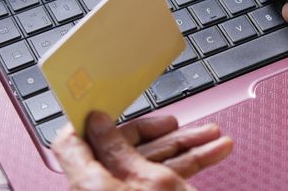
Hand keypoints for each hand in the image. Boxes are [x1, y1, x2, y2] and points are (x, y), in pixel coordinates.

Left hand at [52, 112, 232, 190]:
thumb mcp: (151, 182)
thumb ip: (120, 148)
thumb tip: (96, 121)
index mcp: (90, 185)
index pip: (73, 142)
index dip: (93, 120)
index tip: (116, 105)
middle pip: (124, 149)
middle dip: (163, 134)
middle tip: (182, 123)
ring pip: (151, 165)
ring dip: (187, 148)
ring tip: (215, 137)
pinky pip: (163, 180)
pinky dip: (188, 167)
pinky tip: (213, 153)